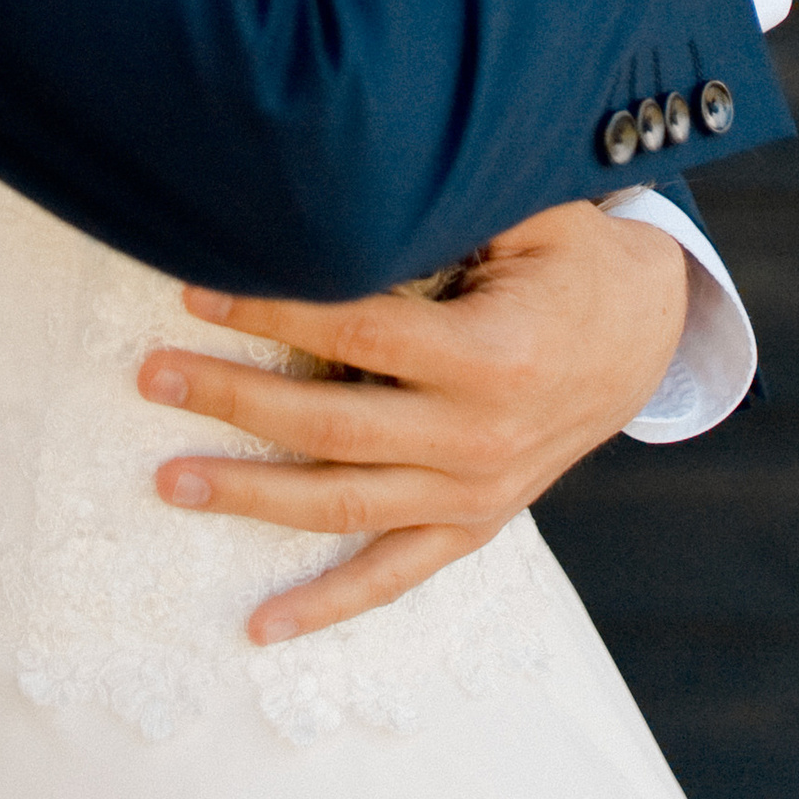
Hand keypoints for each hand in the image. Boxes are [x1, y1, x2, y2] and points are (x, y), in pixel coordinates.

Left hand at [135, 202, 688, 644]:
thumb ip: (448, 203)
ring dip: (249, 495)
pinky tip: (258, 625)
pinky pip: (391, 577)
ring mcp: (475, 494)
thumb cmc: (569, 256)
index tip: (196, 289)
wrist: (645, 333)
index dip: (272, 313)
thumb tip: (344, 173)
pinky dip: (325, 605)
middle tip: (152, 377)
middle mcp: (480, 437)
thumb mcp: (529, 210)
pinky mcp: (473, 526)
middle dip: (232, 400)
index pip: (356, 335)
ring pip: (342, 505)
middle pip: (330, 426)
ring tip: (168, 478)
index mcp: (491, 354)